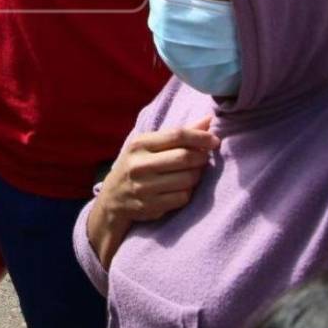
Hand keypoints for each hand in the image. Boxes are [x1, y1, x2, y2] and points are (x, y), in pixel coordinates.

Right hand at [86, 118, 218, 268]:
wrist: (113, 198)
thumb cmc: (137, 164)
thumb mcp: (149, 145)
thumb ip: (178, 134)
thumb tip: (208, 120)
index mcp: (139, 144)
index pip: (177, 135)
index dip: (200, 137)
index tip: (214, 140)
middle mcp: (139, 165)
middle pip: (185, 157)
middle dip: (202, 156)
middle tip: (205, 156)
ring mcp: (144, 187)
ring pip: (187, 179)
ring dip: (197, 175)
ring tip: (193, 171)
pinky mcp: (150, 206)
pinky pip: (182, 197)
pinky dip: (188, 192)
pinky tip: (183, 187)